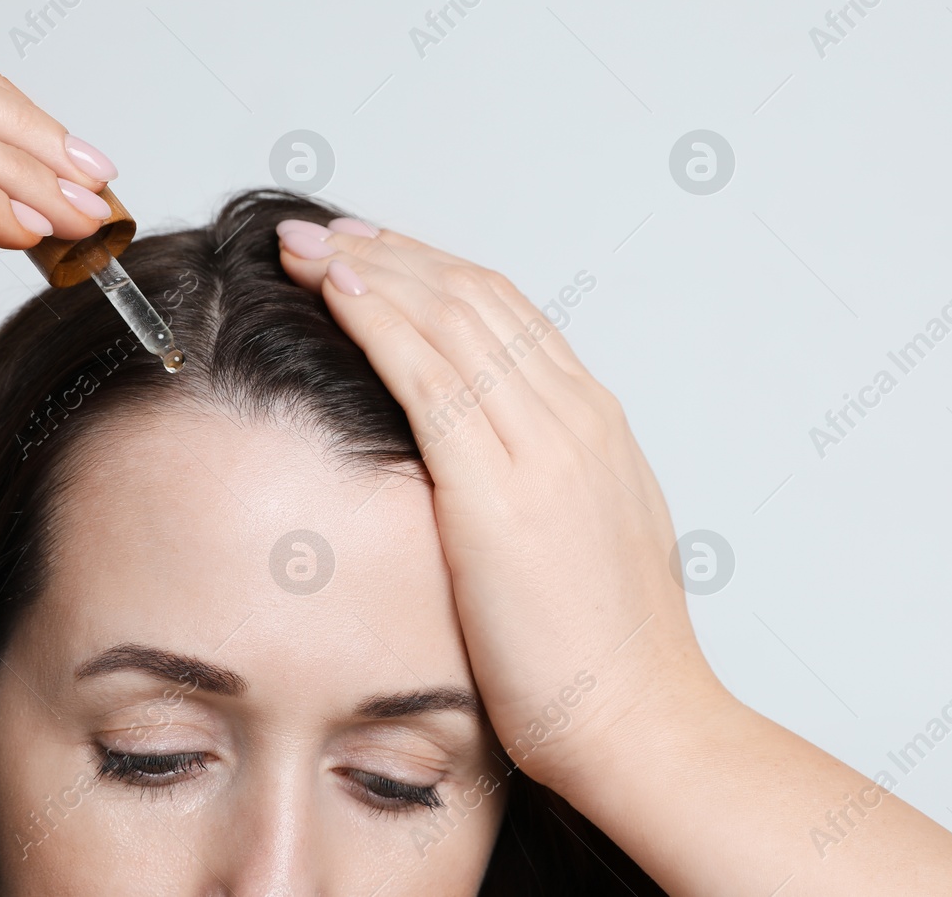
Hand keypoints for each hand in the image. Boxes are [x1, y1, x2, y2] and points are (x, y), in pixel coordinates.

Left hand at [274, 217, 721, 790]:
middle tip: (326, 231)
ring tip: (309, 245)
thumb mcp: (588, 536)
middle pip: (475, 297)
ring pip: (451, 318)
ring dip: (371, 269)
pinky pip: (430, 377)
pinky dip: (380, 321)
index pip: (506, 313)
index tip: (375, 254)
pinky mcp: (501, 491)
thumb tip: (495, 465)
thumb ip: (547, 483)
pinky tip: (339, 291)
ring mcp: (544, 447)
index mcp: (593, 424)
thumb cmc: (608, 652)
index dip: (432, 271)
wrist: (642, 720)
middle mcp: (574, 416)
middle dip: (392, 253)